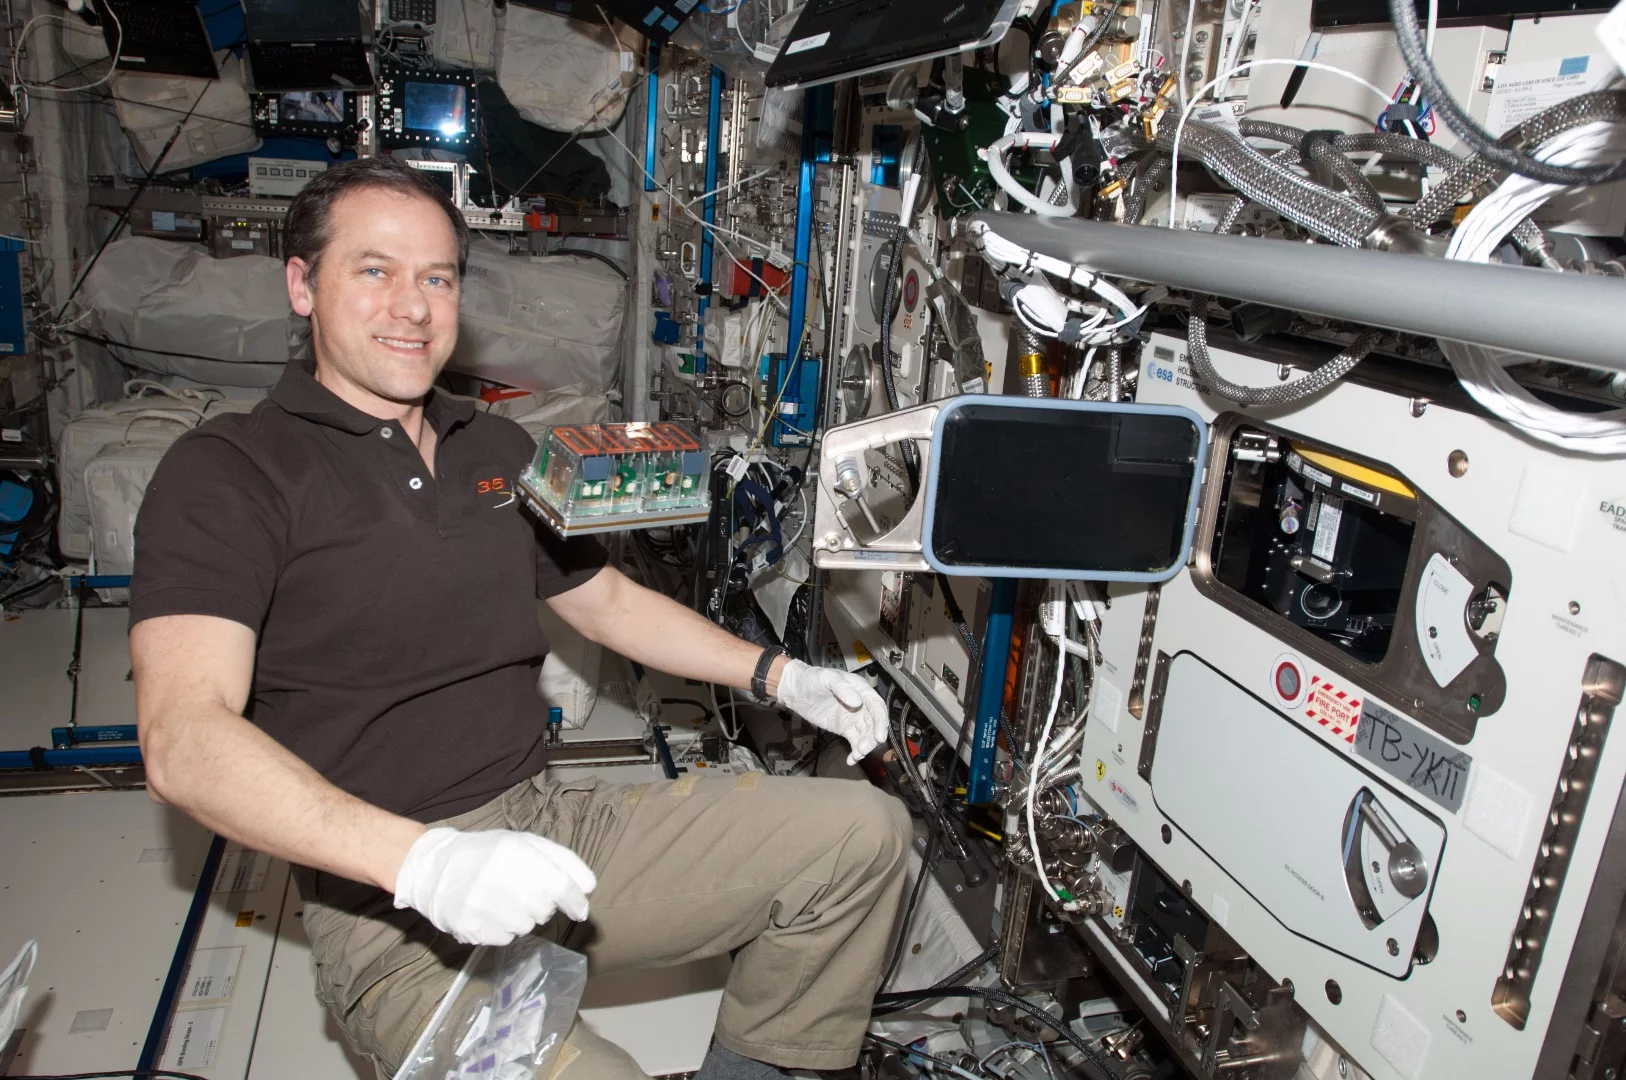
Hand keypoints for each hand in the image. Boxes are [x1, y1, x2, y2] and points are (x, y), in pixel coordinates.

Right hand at [392, 828, 596, 945]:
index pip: (560, 885)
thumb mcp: (525, 843)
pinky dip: (502, 929)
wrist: (433, 867)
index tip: (580, 911)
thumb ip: (562, 861)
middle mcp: (501, 878)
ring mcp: (483, 905)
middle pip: (544, 910)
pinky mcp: (469, 926)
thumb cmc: (487, 853)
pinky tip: (489, 912)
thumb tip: (589, 886)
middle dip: (541, 904)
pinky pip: (503, 938)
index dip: (575, 901)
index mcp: (517, 852)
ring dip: (521, 917)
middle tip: (522, 891)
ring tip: (503, 900)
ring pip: (525, 927)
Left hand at [775, 659, 888, 764]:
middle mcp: (862, 704)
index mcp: (861, 690)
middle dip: (872, 738)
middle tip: (864, 749)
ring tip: (857, 754)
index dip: (881, 722)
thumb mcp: (827, 678)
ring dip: (865, 746)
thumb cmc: (812, 679)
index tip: (879, 737)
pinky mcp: (845, 728)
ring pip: (866, 734)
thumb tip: (857, 703)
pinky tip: (851, 760)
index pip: (877, 707)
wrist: (796, 690)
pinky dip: (856, 751)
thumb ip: (842, 688)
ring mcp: (854, 718)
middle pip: (874, 724)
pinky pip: (855, 741)